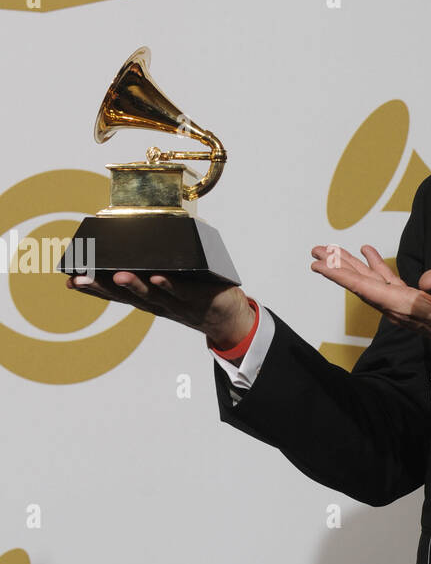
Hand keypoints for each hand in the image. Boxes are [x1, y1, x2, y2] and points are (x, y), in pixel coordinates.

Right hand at [65, 272, 253, 347]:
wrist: (228, 320)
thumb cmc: (196, 296)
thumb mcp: (168, 284)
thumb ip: (151, 269)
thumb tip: (133, 243)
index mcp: (147, 300)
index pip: (116, 295)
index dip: (93, 289)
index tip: (70, 281)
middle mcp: (158, 305)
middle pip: (126, 296)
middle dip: (101, 288)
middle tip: (79, 279)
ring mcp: (177, 304)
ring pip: (151, 296)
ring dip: (133, 286)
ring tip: (117, 276)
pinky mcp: (199, 299)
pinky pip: (182, 292)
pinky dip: (169, 286)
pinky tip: (158, 277)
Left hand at [310, 244, 430, 359]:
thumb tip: (426, 279)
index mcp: (407, 306)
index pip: (365, 289)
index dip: (340, 276)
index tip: (318, 265)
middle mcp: (400, 308)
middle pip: (361, 285)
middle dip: (337, 268)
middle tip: (316, 252)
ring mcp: (406, 305)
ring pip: (371, 283)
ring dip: (352, 267)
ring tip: (333, 251)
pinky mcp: (416, 302)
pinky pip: (388, 282)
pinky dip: (376, 267)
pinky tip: (368, 254)